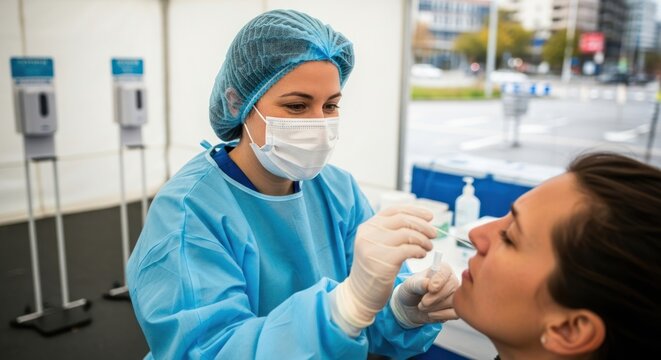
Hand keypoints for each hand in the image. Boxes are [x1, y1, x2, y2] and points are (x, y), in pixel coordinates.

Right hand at [329, 205, 436, 334]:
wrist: (360, 294)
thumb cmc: (375, 270)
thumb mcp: (378, 246)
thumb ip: (391, 232)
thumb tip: (421, 220)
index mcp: (368, 226)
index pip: (394, 210)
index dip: (415, 211)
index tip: (430, 216)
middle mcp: (368, 233)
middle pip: (403, 220)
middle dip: (423, 225)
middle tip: (434, 234)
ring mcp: (374, 246)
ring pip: (408, 234)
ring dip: (424, 240)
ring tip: (428, 247)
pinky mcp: (382, 261)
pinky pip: (409, 249)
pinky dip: (420, 251)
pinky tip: (421, 255)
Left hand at [390, 263, 458, 327]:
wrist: (409, 308)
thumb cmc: (411, 291)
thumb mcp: (410, 285)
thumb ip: (419, 283)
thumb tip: (428, 283)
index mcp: (441, 269)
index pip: (446, 271)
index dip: (439, 280)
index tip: (431, 288)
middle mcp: (451, 280)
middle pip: (452, 287)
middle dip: (435, 297)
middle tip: (423, 301)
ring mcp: (455, 295)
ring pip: (453, 301)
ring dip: (435, 307)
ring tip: (424, 306)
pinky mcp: (455, 309)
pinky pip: (455, 313)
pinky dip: (440, 315)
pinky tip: (430, 313)